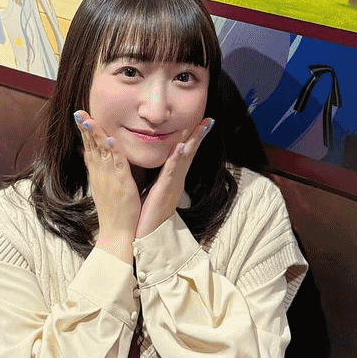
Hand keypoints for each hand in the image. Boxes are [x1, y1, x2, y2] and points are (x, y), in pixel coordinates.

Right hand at [74, 112, 140, 262]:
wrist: (117, 233)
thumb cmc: (113, 211)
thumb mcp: (102, 187)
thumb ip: (98, 171)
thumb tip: (91, 157)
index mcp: (97, 174)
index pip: (88, 148)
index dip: (83, 131)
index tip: (79, 115)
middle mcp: (100, 173)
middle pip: (90, 146)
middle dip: (84, 128)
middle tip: (78, 111)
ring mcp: (109, 178)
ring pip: (101, 151)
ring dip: (95, 134)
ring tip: (89, 119)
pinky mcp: (121, 183)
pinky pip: (117, 163)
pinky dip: (113, 150)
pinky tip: (110, 138)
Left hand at [135, 119, 214, 239]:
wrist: (146, 238)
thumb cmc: (148, 214)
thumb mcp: (155, 191)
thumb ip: (159, 177)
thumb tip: (161, 164)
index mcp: (173, 179)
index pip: (185, 154)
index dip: (193, 138)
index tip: (203, 123)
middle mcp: (176, 181)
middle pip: (190, 154)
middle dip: (199, 136)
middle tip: (209, 119)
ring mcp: (172, 186)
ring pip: (184, 160)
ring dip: (193, 142)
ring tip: (202, 127)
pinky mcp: (164, 192)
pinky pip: (171, 173)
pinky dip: (177, 159)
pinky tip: (182, 147)